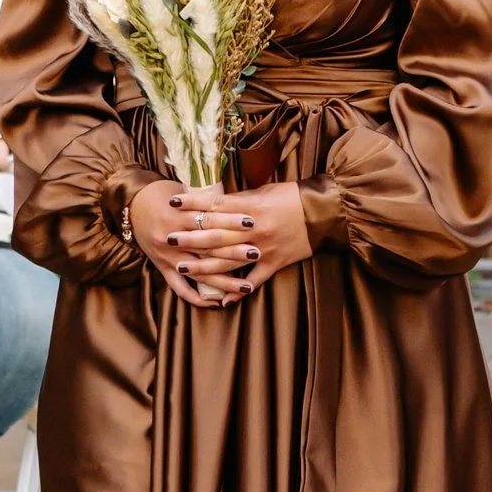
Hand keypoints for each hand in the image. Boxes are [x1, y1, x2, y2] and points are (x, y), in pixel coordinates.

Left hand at [129, 180, 310, 308]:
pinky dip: (238, 292)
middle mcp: (254, 230)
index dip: (193, 203)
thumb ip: (239, 200)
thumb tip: (214, 201)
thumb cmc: (292, 197)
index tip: (173, 201)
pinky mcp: (274, 264)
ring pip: (228, 261)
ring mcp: (263, 249)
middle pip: (216, 236)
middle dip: (190, 238)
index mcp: (251, 208)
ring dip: (204, 267)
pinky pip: (254, 281)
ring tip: (182, 268)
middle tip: (168, 238)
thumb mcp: (264, 191)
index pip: (215, 205)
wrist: (323, 211)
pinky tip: (221, 300)